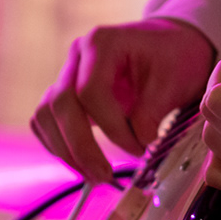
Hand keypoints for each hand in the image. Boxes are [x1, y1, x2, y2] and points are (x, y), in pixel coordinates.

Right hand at [32, 17, 216, 183]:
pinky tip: (82, 165)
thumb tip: (137, 141)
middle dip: (80, 146)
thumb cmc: (174, 55)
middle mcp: (78, 56)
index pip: (90, 91)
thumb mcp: (175, 78)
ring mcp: (68, 74)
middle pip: (60, 104)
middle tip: (104, 176)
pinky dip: (59, 145)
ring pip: (46, 115)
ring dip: (65, 150)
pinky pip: (47, 122)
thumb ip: (153, 110)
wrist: (171, 43)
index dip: (111, 127)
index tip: (138, 148)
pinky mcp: (67, 94)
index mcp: (102, 43)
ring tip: (93, 176)